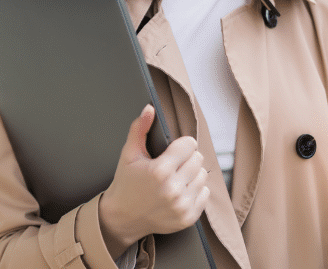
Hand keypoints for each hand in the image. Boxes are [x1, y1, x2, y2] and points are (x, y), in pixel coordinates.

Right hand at [99, 105, 209, 258]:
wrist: (122, 218)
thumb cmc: (126, 184)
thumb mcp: (128, 155)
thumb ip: (139, 129)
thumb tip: (149, 109)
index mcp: (160, 171)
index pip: (190, 144)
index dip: (181, 145)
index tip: (174, 150)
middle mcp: (173, 189)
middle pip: (198, 159)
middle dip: (187, 158)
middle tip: (173, 165)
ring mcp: (182, 205)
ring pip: (202, 176)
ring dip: (192, 174)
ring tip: (176, 178)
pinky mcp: (188, 217)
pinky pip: (205, 193)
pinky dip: (195, 190)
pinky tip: (180, 191)